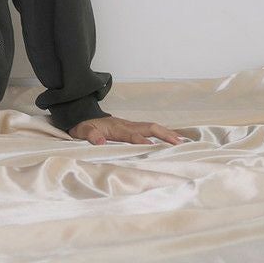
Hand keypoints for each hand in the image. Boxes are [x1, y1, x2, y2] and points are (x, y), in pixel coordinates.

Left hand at [68, 116, 190, 145]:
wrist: (82, 116)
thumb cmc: (83, 126)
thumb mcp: (81, 130)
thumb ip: (90, 134)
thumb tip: (99, 141)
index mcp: (115, 128)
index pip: (131, 135)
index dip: (141, 141)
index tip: (152, 148)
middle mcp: (126, 125)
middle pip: (148, 127)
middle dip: (163, 134)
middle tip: (178, 143)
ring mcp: (130, 125)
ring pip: (151, 127)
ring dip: (166, 133)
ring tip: (181, 142)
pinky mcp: (132, 127)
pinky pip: (149, 129)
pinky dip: (162, 133)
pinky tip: (172, 139)